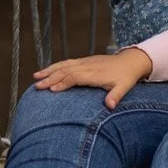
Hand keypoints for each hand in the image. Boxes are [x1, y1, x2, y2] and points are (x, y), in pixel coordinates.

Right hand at [33, 48, 152, 108]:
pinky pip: (67, 62)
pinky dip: (55, 66)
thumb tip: (110, 106)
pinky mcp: (84, 61)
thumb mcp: (125, 87)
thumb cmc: (127, 76)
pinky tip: (46, 71)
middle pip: (66, 70)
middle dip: (51, 78)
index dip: (63, 82)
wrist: (132, 60)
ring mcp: (85, 62)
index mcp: (95, 73)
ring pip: (64, 65)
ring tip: (36, 77)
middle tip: (37, 86)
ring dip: (49, 70)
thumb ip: (116, 96)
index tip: (51, 90)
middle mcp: (88, 66)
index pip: (76, 77)